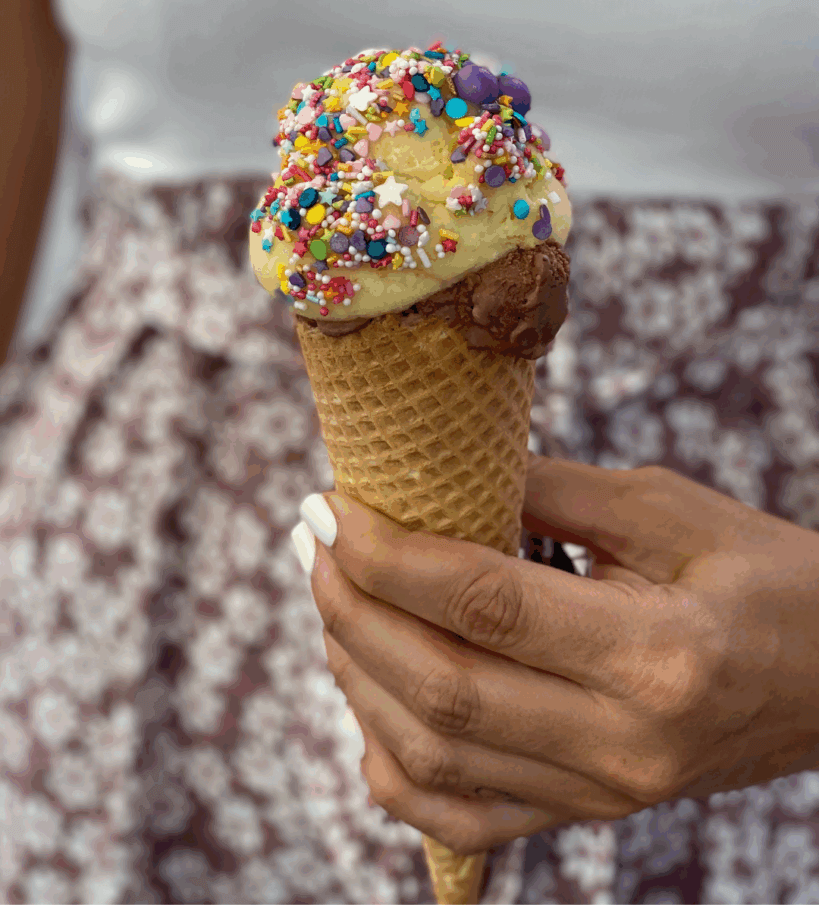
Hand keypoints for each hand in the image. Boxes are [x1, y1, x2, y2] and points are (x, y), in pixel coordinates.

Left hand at [298, 455, 818, 855]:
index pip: (483, 606)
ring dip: (358, 673)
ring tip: (332, 598)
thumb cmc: (763, 575)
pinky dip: (394, 768)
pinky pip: (463, 817)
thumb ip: (546, 492)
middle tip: (314, 540)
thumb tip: (436, 476)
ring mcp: (602, 794)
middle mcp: (623, 743)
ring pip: (435, 757)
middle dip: (353, 607)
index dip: (389, 556)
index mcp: (657, 654)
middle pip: (441, 688)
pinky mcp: (588, 812)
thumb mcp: (666, 511)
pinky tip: (368, 704)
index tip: (330, 507)